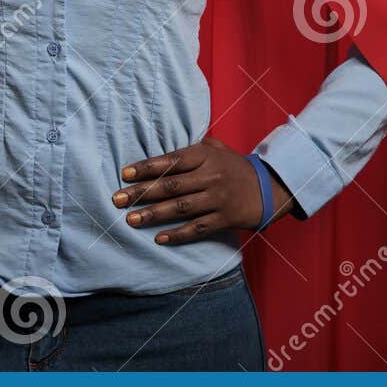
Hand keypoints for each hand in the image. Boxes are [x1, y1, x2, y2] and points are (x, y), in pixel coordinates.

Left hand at [111, 137, 296, 244]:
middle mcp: (210, 176)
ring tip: (131, 219)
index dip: (146, 168)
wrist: (270, 187)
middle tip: (117, 199)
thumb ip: (191, 148)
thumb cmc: (234, 166)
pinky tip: (159, 238)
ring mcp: (218, 198)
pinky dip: (178, 234)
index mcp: (204, 156)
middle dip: (141, 193)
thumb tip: (161, 154)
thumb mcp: (217, 148)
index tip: (124, 174)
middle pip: (170, 185)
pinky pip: (198, 228)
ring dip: (154, 215)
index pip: (170, 161)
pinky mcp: (225, 218)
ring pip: (180, 208)